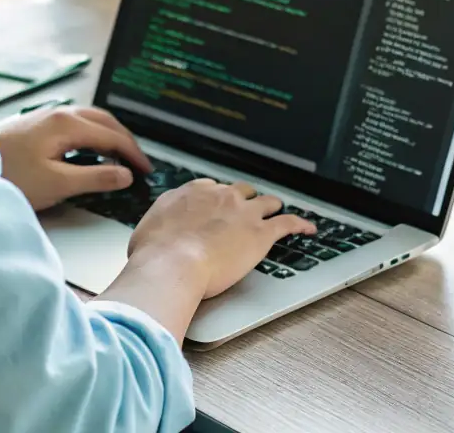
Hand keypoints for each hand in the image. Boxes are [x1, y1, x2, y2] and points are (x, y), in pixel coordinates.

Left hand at [0, 105, 151, 210]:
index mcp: (68, 124)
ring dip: (108, 134)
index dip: (133, 154)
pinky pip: (75, 121)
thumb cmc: (9, 176)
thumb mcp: (56, 184)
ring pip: (89, 118)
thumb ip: (95, 178)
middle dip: (125, 140)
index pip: (113, 136)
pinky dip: (91, 133)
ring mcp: (45, 115)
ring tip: (118, 155)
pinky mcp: (34, 123)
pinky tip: (88, 148)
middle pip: (104, 121)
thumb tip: (124, 175)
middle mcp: (59, 113)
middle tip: (137, 162)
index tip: (146, 171)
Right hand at [128, 180, 315, 298]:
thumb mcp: (145, 232)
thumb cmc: (154, 253)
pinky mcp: (261, 233)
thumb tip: (152, 236)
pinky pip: (287, 222)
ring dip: (271, 207)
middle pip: (240, 191)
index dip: (216, 198)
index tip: (217, 205)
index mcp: (191, 193)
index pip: (210, 188)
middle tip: (246, 209)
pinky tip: (308, 228)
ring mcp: (243, 212)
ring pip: (265, 202)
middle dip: (244, 199)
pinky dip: (300, 224)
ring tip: (277, 211)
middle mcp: (220, 197)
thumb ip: (156, 227)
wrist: (172, 264)